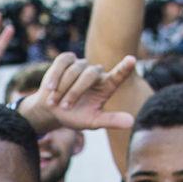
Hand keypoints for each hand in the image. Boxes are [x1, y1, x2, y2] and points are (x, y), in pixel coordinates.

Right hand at [16, 52, 136, 136]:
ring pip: (74, 70)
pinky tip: (50, 88)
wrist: (52, 111)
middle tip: (64, 107)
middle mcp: (96, 73)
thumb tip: (132, 122)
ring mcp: (81, 64)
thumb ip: (111, 120)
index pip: (118, 75)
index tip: (132, 60)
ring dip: (63, 88)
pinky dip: (55, 76)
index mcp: (106, 86)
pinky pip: (62, 62)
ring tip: (55, 103)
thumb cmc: (75, 117)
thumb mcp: (93, 121)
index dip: (124, 68)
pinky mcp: (67, 59)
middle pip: (90, 74)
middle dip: (75, 92)